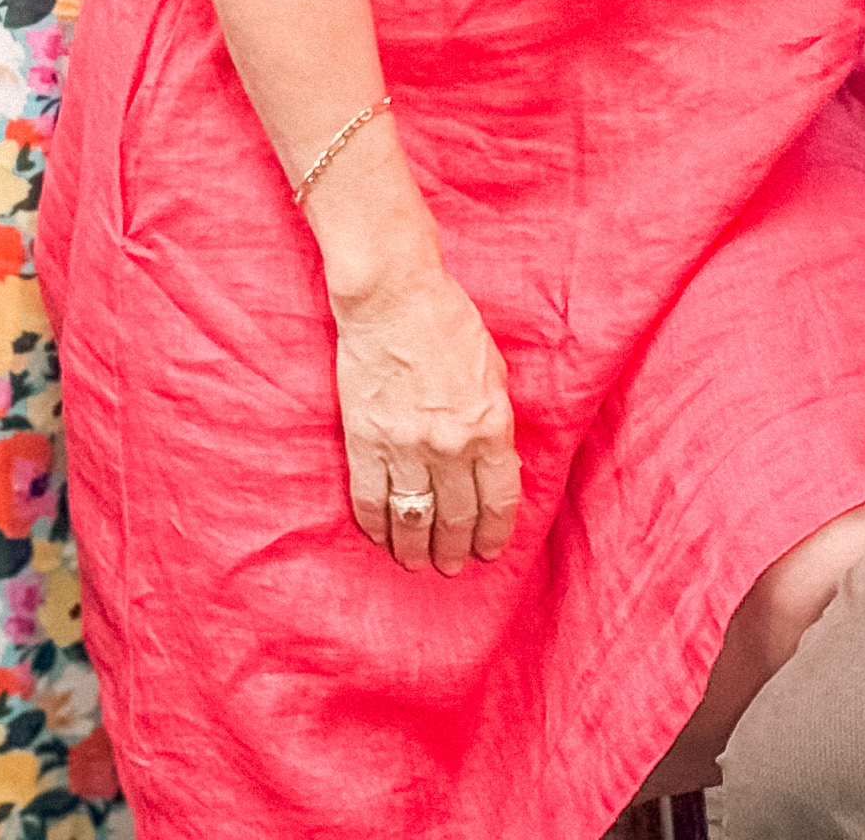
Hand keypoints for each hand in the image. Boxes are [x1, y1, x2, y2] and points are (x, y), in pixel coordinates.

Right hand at [333, 255, 521, 575]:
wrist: (393, 297)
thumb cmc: (447, 323)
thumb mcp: (493, 372)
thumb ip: (495, 421)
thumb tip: (494, 463)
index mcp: (490, 427)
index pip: (499, 501)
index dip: (494, 533)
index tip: (488, 552)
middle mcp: (450, 446)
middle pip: (456, 517)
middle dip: (455, 549)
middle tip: (450, 566)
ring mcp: (405, 447)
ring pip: (413, 519)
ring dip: (416, 548)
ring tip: (416, 563)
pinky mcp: (365, 441)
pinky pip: (370, 498)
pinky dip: (375, 525)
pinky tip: (380, 537)